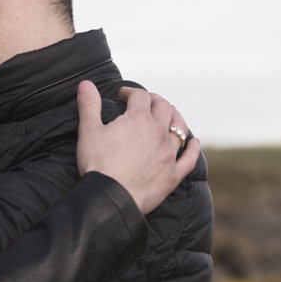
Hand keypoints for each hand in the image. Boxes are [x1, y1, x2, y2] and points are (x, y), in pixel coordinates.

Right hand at [75, 80, 200, 213]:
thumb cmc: (98, 163)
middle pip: (164, 107)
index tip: (123, 95)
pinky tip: (194, 143)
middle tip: (146, 101)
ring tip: (170, 114)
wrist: (110, 198)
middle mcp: (158, 132)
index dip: (130, 92)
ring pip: (179, 129)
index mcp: (139, 119)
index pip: (139, 96)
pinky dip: (192, 149)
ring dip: (175, 118)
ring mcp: (168, 153)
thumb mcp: (88, 131)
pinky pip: (189, 159)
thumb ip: (89, 105)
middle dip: (155, 100)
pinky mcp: (173, 174)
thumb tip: (85, 83)